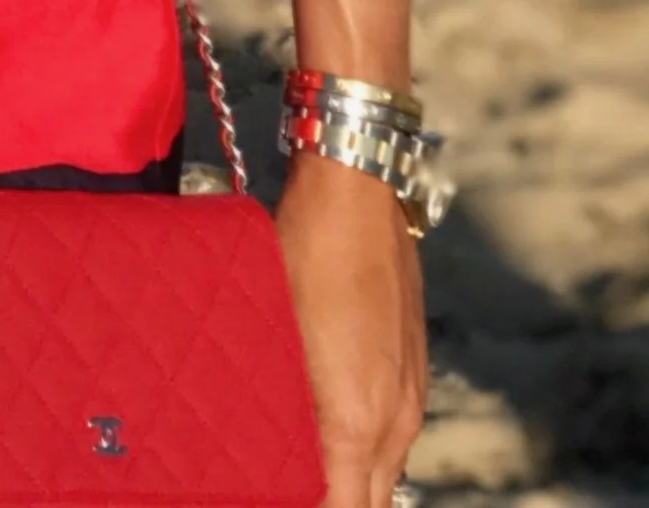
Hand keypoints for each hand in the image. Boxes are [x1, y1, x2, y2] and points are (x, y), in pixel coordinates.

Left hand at [276, 150, 426, 507]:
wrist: (357, 193)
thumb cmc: (300, 253)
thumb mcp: (273, 331)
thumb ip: (273, 406)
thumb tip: (257, 447)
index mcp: (355, 423)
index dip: (307, 506)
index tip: (271, 492)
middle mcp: (392, 423)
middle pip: (368, 505)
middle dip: (332, 503)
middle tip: (282, 485)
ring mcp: (408, 401)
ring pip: (383, 478)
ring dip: (349, 485)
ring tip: (303, 471)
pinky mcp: (412, 377)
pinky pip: (391, 443)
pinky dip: (363, 457)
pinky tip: (328, 440)